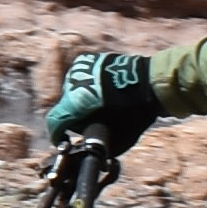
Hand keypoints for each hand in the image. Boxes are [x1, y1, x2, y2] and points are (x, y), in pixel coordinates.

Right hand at [42, 48, 158, 157]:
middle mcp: (72, 85)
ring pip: (72, 91)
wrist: (151, 83)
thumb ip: (96, 144)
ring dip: (81, 99)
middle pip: (65, 107)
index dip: (57, 135)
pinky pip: (80, 77)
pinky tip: (102, 89)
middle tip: (93, 121)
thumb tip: (88, 148)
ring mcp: (77, 70)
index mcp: (76, 104)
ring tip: (100, 103)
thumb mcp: (118, 139)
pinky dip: (87, 85)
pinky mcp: (85, 60)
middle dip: (75, 117)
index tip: (64, 142)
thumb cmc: (136, 113)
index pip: (55, 122)